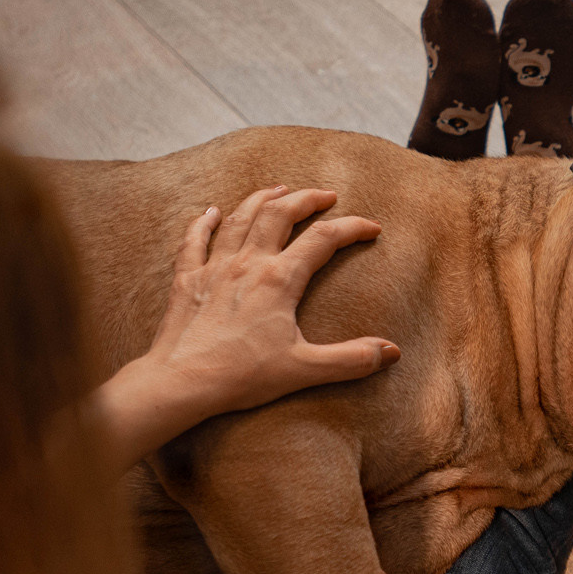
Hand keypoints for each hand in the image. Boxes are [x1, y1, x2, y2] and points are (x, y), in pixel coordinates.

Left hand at [96, 185, 398, 464]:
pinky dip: (203, 222)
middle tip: (326, 195)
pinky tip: (209, 211)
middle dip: (306, 199)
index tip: (371, 227)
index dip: (352, 228)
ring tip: (279, 190)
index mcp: (279, 280)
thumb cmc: (241, 376)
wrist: (181, 383)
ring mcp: (214, 267)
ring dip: (262, 200)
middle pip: (280, 214)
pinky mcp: (187, 280)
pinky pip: (193, 241)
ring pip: (240, 218)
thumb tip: (391, 352)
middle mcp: (247, 263)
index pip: (324, 239)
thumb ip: (351, 359)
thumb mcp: (304, 370)